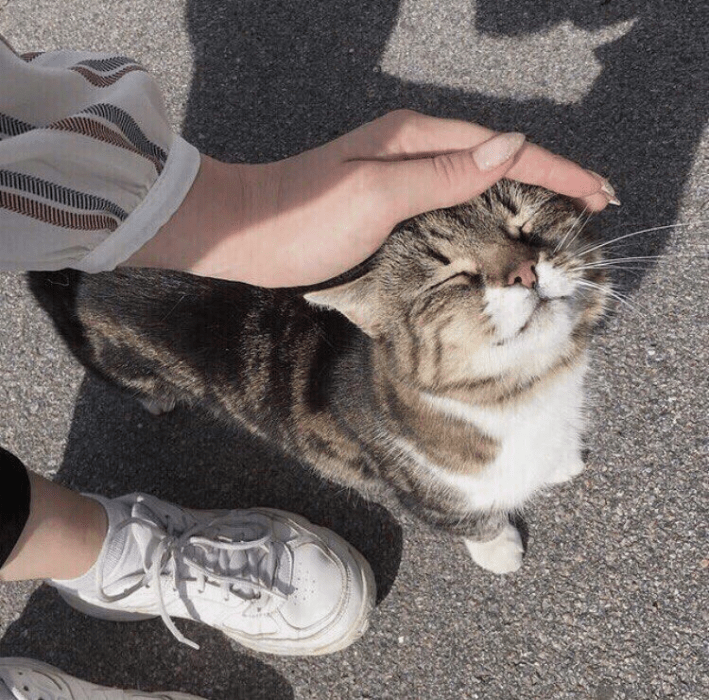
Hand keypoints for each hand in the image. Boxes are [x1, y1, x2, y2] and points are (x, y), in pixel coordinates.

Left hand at [127, 110, 615, 286]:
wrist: (248, 234)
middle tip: (592, 207)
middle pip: (496, 159)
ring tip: (559, 218)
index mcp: (415, 138)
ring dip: (520, 197)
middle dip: (547, 180)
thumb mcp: (378, 195)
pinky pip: (452, 202)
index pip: (502, 150)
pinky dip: (484, 213)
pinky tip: (498, 229)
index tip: (598, 193)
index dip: (554, 169)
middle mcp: (413, 150)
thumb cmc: (306, 216)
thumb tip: (511, 148)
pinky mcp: (390, 202)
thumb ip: (443, 174)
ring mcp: (401, 175)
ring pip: (476, 181)